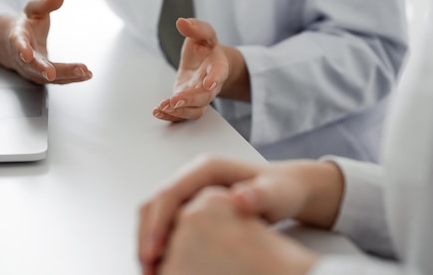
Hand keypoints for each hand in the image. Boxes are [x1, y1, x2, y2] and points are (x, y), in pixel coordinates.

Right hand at [0, 0, 92, 84]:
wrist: (15, 43)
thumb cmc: (26, 25)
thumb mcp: (34, 9)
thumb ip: (46, 2)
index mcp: (18, 37)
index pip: (18, 43)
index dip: (21, 48)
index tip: (26, 54)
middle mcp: (23, 57)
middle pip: (33, 65)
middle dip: (45, 69)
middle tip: (54, 73)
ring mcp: (32, 70)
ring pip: (47, 76)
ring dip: (65, 75)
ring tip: (84, 72)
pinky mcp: (43, 76)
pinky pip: (57, 79)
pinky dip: (72, 78)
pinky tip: (86, 75)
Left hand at [153, 18, 229, 121]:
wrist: (207, 63)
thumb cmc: (206, 48)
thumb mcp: (203, 33)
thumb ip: (196, 27)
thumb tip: (181, 22)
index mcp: (217, 65)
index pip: (219, 72)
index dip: (215, 78)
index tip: (209, 83)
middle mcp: (211, 85)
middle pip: (205, 97)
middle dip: (190, 100)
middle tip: (175, 100)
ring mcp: (199, 96)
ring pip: (196, 110)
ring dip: (180, 111)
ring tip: (163, 107)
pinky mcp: (187, 103)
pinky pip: (183, 115)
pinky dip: (171, 116)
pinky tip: (158, 112)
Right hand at [157, 187, 318, 274]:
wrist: (286, 189)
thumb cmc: (282, 189)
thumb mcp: (277, 193)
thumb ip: (260, 195)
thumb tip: (240, 198)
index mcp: (206, 169)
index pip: (169, 193)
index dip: (158, 223)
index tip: (155, 251)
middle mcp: (191, 178)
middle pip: (154, 204)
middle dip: (146, 237)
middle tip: (148, 269)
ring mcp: (188, 192)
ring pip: (155, 216)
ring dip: (148, 243)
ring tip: (152, 272)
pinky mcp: (189, 207)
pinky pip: (165, 225)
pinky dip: (159, 245)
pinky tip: (166, 266)